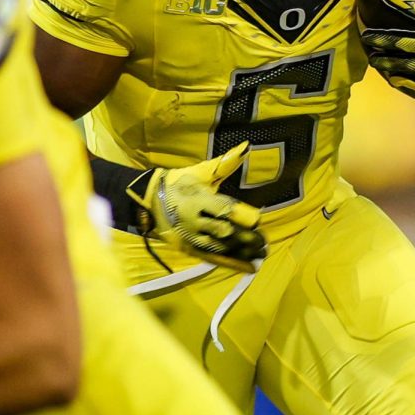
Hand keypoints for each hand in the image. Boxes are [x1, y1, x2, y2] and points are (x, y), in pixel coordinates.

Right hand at [128, 142, 265, 272]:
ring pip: (219, 247)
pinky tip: (250, 267)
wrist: (150, 200)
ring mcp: (191, 235)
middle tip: (263, 242)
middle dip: (245, 237)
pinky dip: (233, 264)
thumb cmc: (181, 183)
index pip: (225, 209)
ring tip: (260, 253)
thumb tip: (247, 147)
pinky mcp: (189, 247)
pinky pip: (213, 258)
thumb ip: (225, 163)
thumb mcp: (202, 173)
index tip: (258, 220)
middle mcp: (195, 219)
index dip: (243, 216)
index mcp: (199, 199)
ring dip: (241, 251)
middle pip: (224, 231)